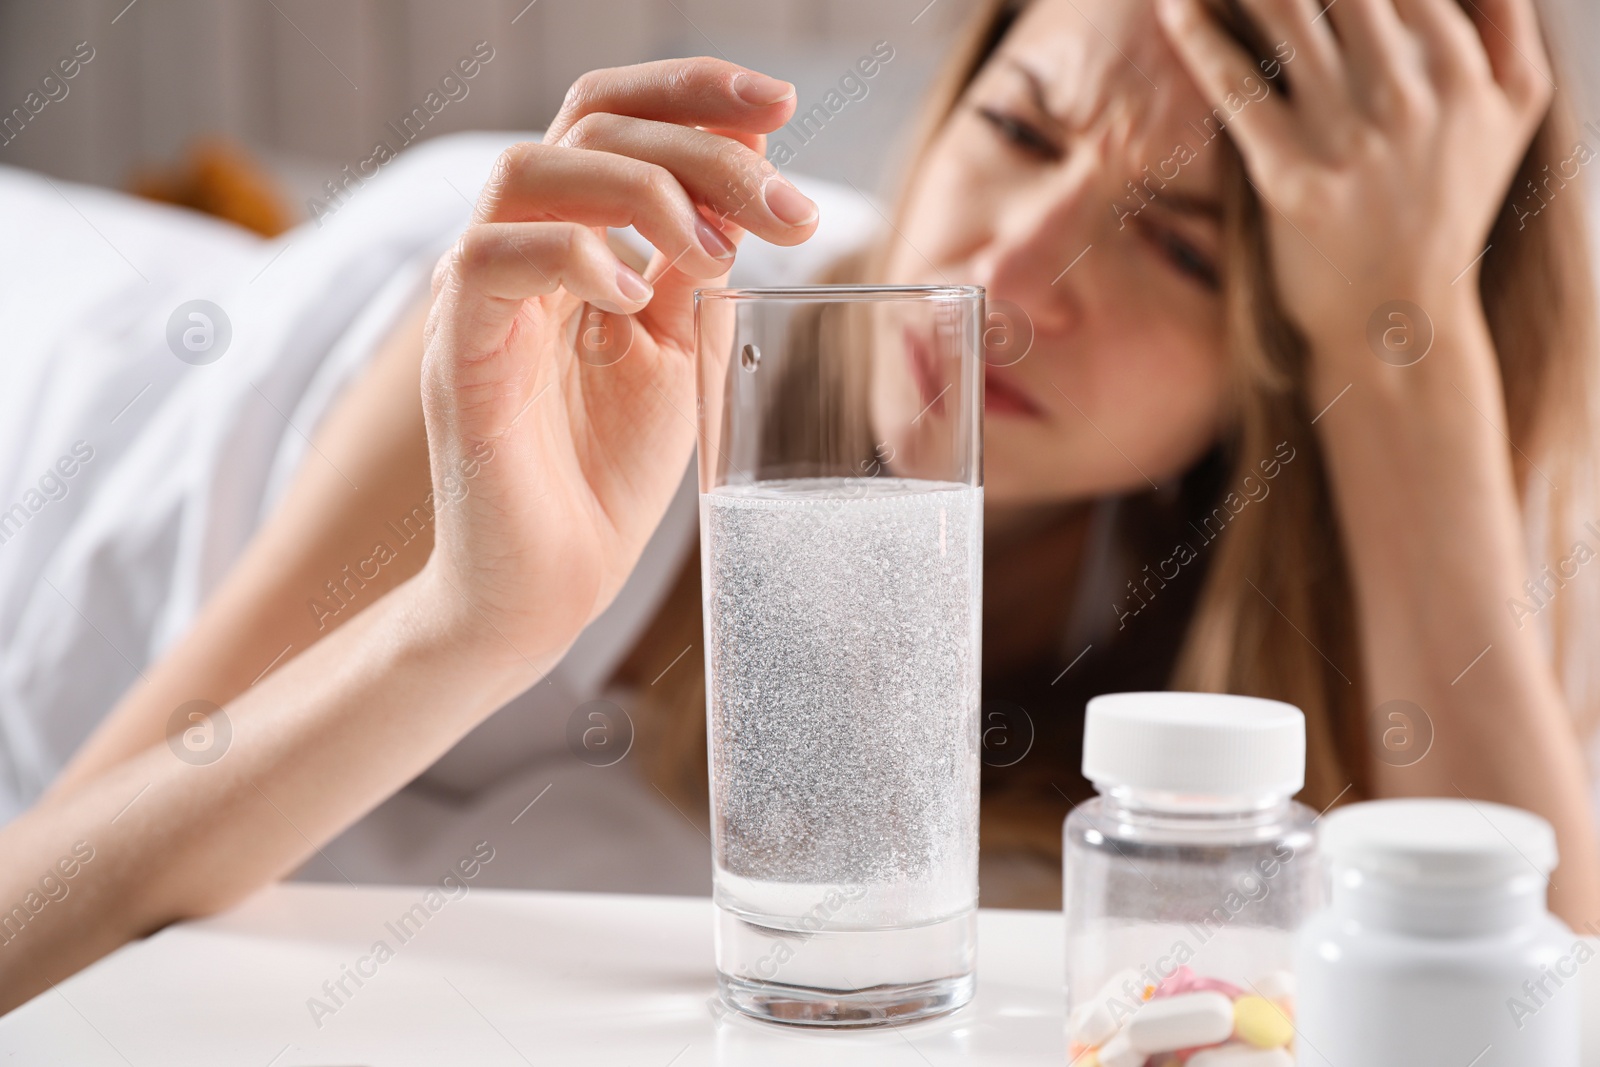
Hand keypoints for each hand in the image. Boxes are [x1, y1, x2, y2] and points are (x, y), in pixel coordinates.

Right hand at [416, 58, 816, 670]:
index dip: (691, 91)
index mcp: (568, 239)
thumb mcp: (677, 349)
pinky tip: (634, 297)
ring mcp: (477, 298)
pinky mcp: (456, 356)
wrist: (551, 584)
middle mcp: (515, 250)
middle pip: (585, 125)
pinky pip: (492, 262)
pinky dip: (574, 257)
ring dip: (643, 192)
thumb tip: (748, 179)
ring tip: (717, 256)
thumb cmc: (606, 473)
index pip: (609, 115)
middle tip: (786, 208)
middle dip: (701, 143)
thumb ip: (696, 265)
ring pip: (530, 171)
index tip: (780, 106)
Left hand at [1157, 0, 1552, 346]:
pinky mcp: (1292, 179)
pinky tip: (1176, 7)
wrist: (1397, 316)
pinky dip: (1202, 36)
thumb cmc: (1446, 203)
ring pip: (1287, 11)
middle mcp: (1411, 93)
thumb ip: (1504, 23)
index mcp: (1462, 67)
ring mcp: (1350, 136)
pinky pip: (1237, 88)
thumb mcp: (1511, 110)